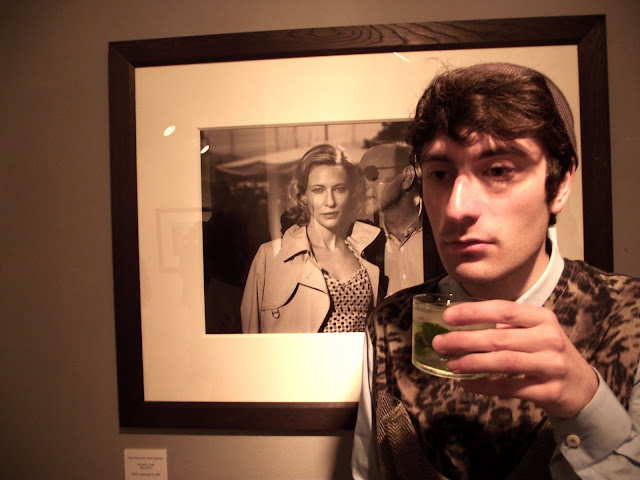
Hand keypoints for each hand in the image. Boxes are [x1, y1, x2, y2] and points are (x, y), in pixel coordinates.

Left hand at [431, 300, 597, 417]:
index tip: (448, 317)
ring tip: (451, 364)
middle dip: (465, 341)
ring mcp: (552, 365)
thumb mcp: (534, 332)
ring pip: (504, 362)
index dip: (474, 313)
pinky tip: (467, 384)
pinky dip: (485, 386)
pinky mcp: (550, 390)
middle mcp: (549, 338)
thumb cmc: (546, 353)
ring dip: (473, 363)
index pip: (504, 310)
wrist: (582, 387)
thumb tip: (458, 326)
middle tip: (440, 343)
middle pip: (500, 338)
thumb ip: (505, 327)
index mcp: (542, 318)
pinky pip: (510, 388)